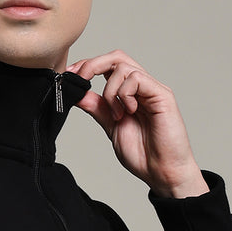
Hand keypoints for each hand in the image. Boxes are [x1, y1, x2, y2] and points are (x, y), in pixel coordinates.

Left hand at [65, 50, 208, 198]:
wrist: (162, 173)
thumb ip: (98, 108)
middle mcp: (142, 88)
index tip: (69, 75)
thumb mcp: (112, 127)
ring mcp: (152, 90)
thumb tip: (77, 93)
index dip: (88, 66)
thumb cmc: (144, 154)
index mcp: (130, 94)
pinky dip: (125, 94)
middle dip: (93, 65)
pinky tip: (129, 112)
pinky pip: (137, 78)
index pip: (108, 67)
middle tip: (81, 80)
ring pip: (123, 67)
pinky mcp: (162, 95)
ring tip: (117, 115)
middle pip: (116, 58)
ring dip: (111, 91)